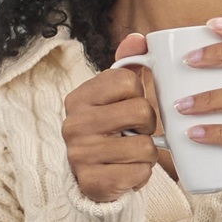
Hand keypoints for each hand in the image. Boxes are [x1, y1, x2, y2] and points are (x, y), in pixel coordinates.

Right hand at [61, 32, 161, 203]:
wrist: (93, 180)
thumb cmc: (109, 132)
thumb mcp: (113, 98)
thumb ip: (126, 66)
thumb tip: (138, 39)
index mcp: (79, 97)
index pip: (127, 81)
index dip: (139, 96)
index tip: (128, 108)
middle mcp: (74, 124)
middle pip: (141, 111)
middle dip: (147, 125)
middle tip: (133, 133)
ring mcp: (80, 155)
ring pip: (145, 146)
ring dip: (146, 153)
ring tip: (130, 154)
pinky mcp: (93, 182)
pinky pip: (140, 173)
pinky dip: (141, 174)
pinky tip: (126, 172)